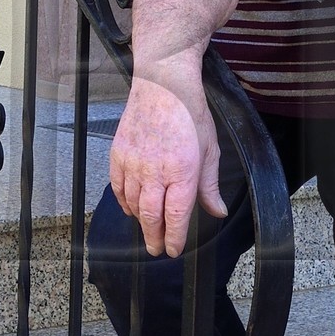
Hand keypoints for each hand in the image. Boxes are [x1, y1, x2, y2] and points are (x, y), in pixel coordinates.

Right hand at [109, 72, 225, 256]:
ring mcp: (134, 162)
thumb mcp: (210, 150)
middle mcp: (155, 170)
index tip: (173, 250)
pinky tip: (131, 208)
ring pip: (132, 204)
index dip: (173, 237)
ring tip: (148, 231)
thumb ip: (209, 185)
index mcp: (182, 171)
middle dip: (154, 237)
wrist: (163, 85)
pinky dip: (124, 202)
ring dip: (140, 222)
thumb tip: (216, 211)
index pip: (175, 215)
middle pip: (151, 216)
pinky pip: (118, 187)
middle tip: (157, 250)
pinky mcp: (119, 154)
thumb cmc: (190, 114)